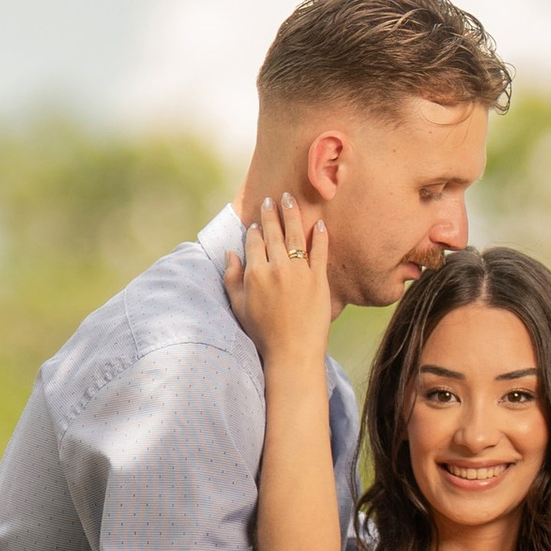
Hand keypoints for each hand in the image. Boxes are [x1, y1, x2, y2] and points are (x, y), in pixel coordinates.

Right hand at [228, 191, 333, 366]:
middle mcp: (277, 267)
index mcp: (255, 273)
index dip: (254, 229)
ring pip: (295, 235)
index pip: (254, 242)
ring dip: (292, 214)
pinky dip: (320, 236)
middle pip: (273, 232)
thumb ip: (232, 278)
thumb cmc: (262, 332)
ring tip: (291, 199)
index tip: (256, 222)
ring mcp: (300, 271)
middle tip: (273, 198)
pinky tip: (320, 223)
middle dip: (272, 212)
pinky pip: (320, 251)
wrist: (293, 352)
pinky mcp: (319, 279)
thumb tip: (230, 254)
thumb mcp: (238, 306)